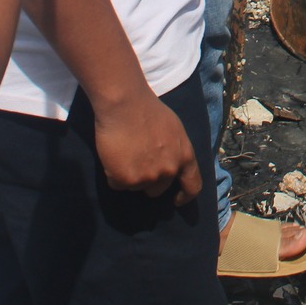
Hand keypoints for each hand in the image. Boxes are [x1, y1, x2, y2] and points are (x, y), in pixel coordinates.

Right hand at [93, 89, 202, 203]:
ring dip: (130, 176)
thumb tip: (172, 165)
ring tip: (125, 152)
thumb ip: (175, 151)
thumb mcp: (175, 130)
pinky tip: (114, 155)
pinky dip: (113, 174)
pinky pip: (117, 184)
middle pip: (158, 190)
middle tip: (137, 162)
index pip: (192, 186)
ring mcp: (148, 177)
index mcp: (185, 157)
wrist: (126, 105)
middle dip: (148, 181)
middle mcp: (169, 170)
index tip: (176, 199)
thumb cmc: (148, 111)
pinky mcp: (127, 180)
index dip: (184, 196)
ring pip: (136, 187)